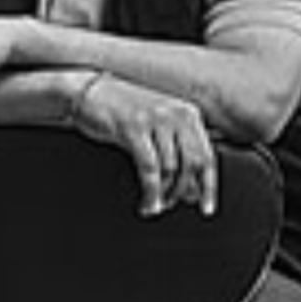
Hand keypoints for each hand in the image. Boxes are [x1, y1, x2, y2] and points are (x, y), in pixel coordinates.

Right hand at [73, 73, 216, 217]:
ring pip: (171, 169)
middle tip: (169, 204)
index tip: (206, 209)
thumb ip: (178, 152)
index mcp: (187, 113)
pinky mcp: (134, 127)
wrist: (91, 92)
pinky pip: (150, 169)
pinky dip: (151, 192)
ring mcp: (155, 118)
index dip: (208, 187)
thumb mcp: (158, 126)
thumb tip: (194, 192)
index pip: (207, 156)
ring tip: (154, 204)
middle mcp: (176, 113)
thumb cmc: (125, 111)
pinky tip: (146, 203)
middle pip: (192, 164)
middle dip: (183, 191)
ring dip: (164, 195)